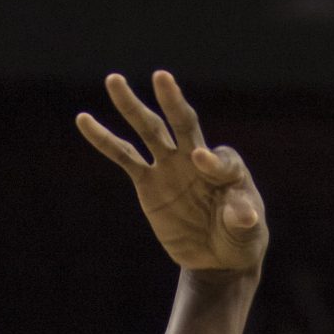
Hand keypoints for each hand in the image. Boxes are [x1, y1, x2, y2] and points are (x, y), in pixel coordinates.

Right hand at [77, 72, 266, 274]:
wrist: (217, 256)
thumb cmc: (239, 238)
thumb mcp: (248, 233)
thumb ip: (244, 218)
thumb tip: (245, 213)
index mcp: (226, 167)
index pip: (218, 158)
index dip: (210, 161)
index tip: (200, 161)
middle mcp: (196, 157)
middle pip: (182, 124)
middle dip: (172, 102)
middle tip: (161, 77)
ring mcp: (170, 167)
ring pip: (149, 131)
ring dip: (131, 107)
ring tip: (114, 80)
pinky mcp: (148, 182)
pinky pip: (124, 157)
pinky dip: (105, 139)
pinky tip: (85, 120)